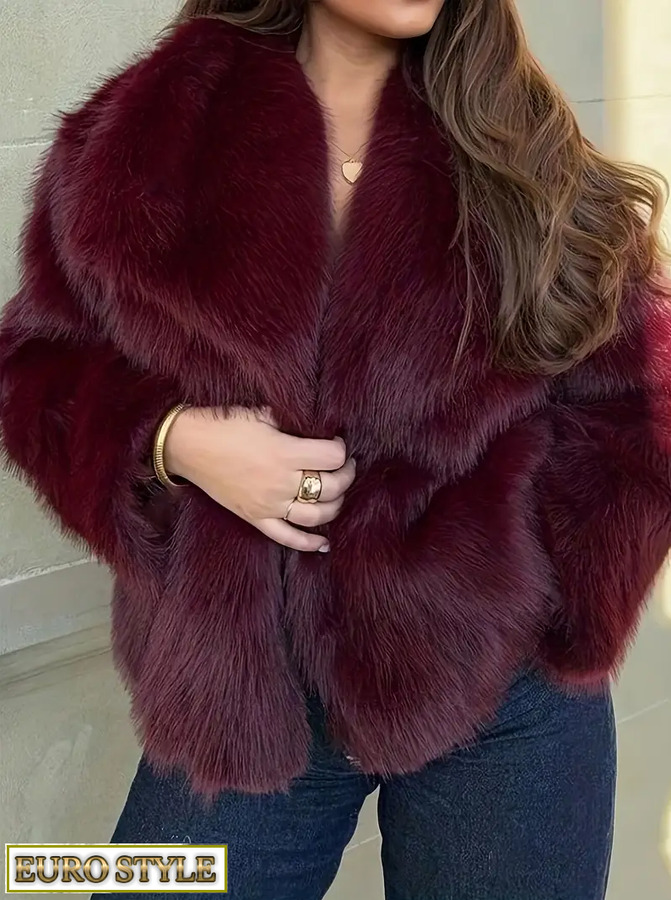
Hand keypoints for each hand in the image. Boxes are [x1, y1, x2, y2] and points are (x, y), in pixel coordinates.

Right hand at [163, 406, 355, 551]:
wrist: (188, 446)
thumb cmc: (225, 424)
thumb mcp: (263, 414)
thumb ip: (294, 423)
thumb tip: (320, 427)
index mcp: (284, 453)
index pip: (332, 457)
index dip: (340, 448)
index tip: (337, 442)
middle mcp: (280, 483)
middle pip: (331, 487)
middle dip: (346, 475)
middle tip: (345, 465)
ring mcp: (268, 505)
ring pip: (317, 515)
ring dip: (336, 505)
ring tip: (337, 491)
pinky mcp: (256, 518)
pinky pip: (287, 537)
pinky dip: (308, 543)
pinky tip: (324, 543)